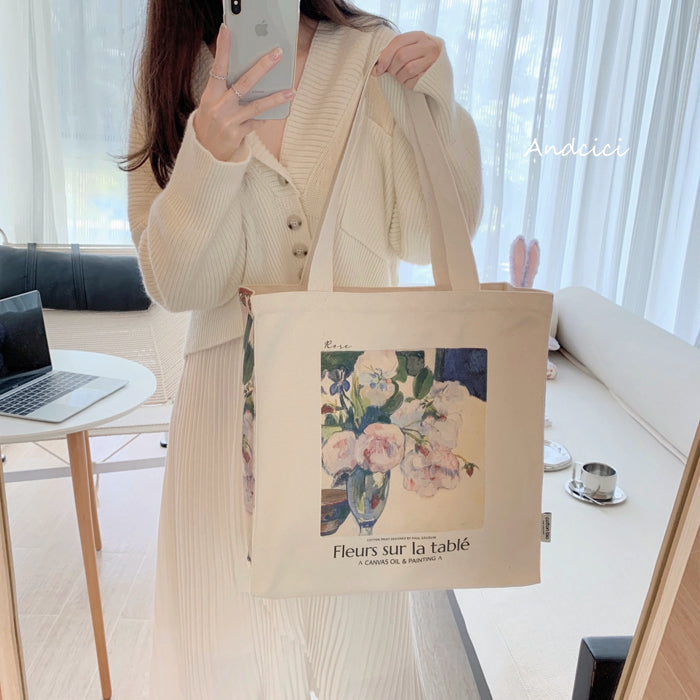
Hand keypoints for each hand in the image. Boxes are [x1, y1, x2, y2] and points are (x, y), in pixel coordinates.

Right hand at [193, 24, 294, 161]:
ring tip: (291, 92)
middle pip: (244, 83)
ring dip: (275, 98)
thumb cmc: (211, 122)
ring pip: (256, 106)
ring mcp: (229, 121)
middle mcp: (219, 106)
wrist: (204, 152)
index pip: (218, 67)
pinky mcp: (237, 134)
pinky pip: (256, 123)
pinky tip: (274, 113)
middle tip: (277, 55)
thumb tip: (252, 75)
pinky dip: (264, 117)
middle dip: (262, 67)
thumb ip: (226, 89)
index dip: (222, 49)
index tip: (226, 31)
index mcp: (210, 94)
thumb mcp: (212, 103)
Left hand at [371, 31, 440, 88]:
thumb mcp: (406, 50)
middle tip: (391, 73)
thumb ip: (391, 55)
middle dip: (392, 68)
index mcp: (419, 36)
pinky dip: (407, 84)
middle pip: (402, 56)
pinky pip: (414, 81)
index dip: (385, 56)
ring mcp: (432, 60)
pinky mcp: (433, 75)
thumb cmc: (417, 59)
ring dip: (399, 77)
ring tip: (401, 77)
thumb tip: (374, 70)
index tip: (377, 69)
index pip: (398, 41)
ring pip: (408, 69)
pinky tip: (409, 81)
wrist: (438, 71)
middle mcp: (428, 45)